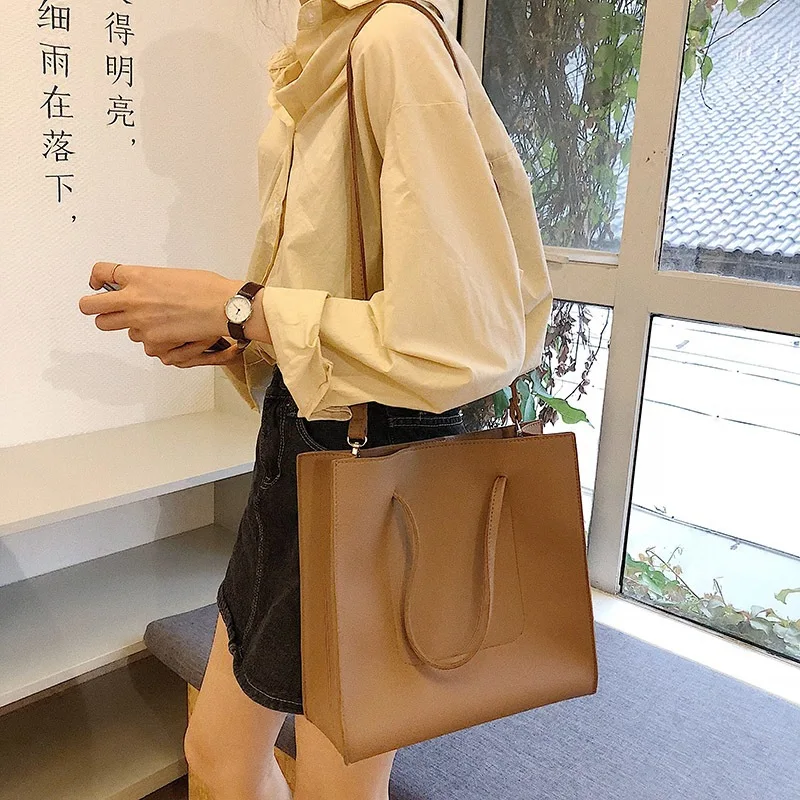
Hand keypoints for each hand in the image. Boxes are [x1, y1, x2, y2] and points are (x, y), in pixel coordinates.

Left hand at [78, 261, 244, 366]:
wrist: (223, 307)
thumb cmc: (206, 288)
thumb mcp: (170, 275)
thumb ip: (149, 282)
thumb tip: (142, 289)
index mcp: (138, 276)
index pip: (100, 272)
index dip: (95, 278)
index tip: (98, 283)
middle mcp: (133, 299)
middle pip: (90, 306)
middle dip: (94, 306)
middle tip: (104, 307)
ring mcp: (140, 322)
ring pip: (111, 326)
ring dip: (122, 323)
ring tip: (143, 320)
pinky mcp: (152, 340)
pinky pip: (140, 342)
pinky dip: (150, 339)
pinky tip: (166, 332)